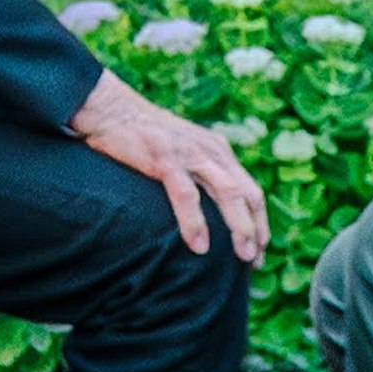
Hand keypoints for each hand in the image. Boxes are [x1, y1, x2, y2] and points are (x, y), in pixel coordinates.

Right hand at [70, 71, 269, 264]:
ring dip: (239, 226)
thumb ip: (200, 173)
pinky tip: (199, 246)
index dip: (259, 222)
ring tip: (242, 256)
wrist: (112, 110)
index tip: (260, 251)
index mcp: (218, 150)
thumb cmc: (144, 137)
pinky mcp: (165, 158)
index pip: (250, 190)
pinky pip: (186, 194)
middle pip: (247, 194)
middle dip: (256, 229)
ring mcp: (190, 154)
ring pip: (227, 192)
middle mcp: (211, 151)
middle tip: (255, 261)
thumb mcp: (183, 151)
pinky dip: (195, 222)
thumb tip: (209, 209)